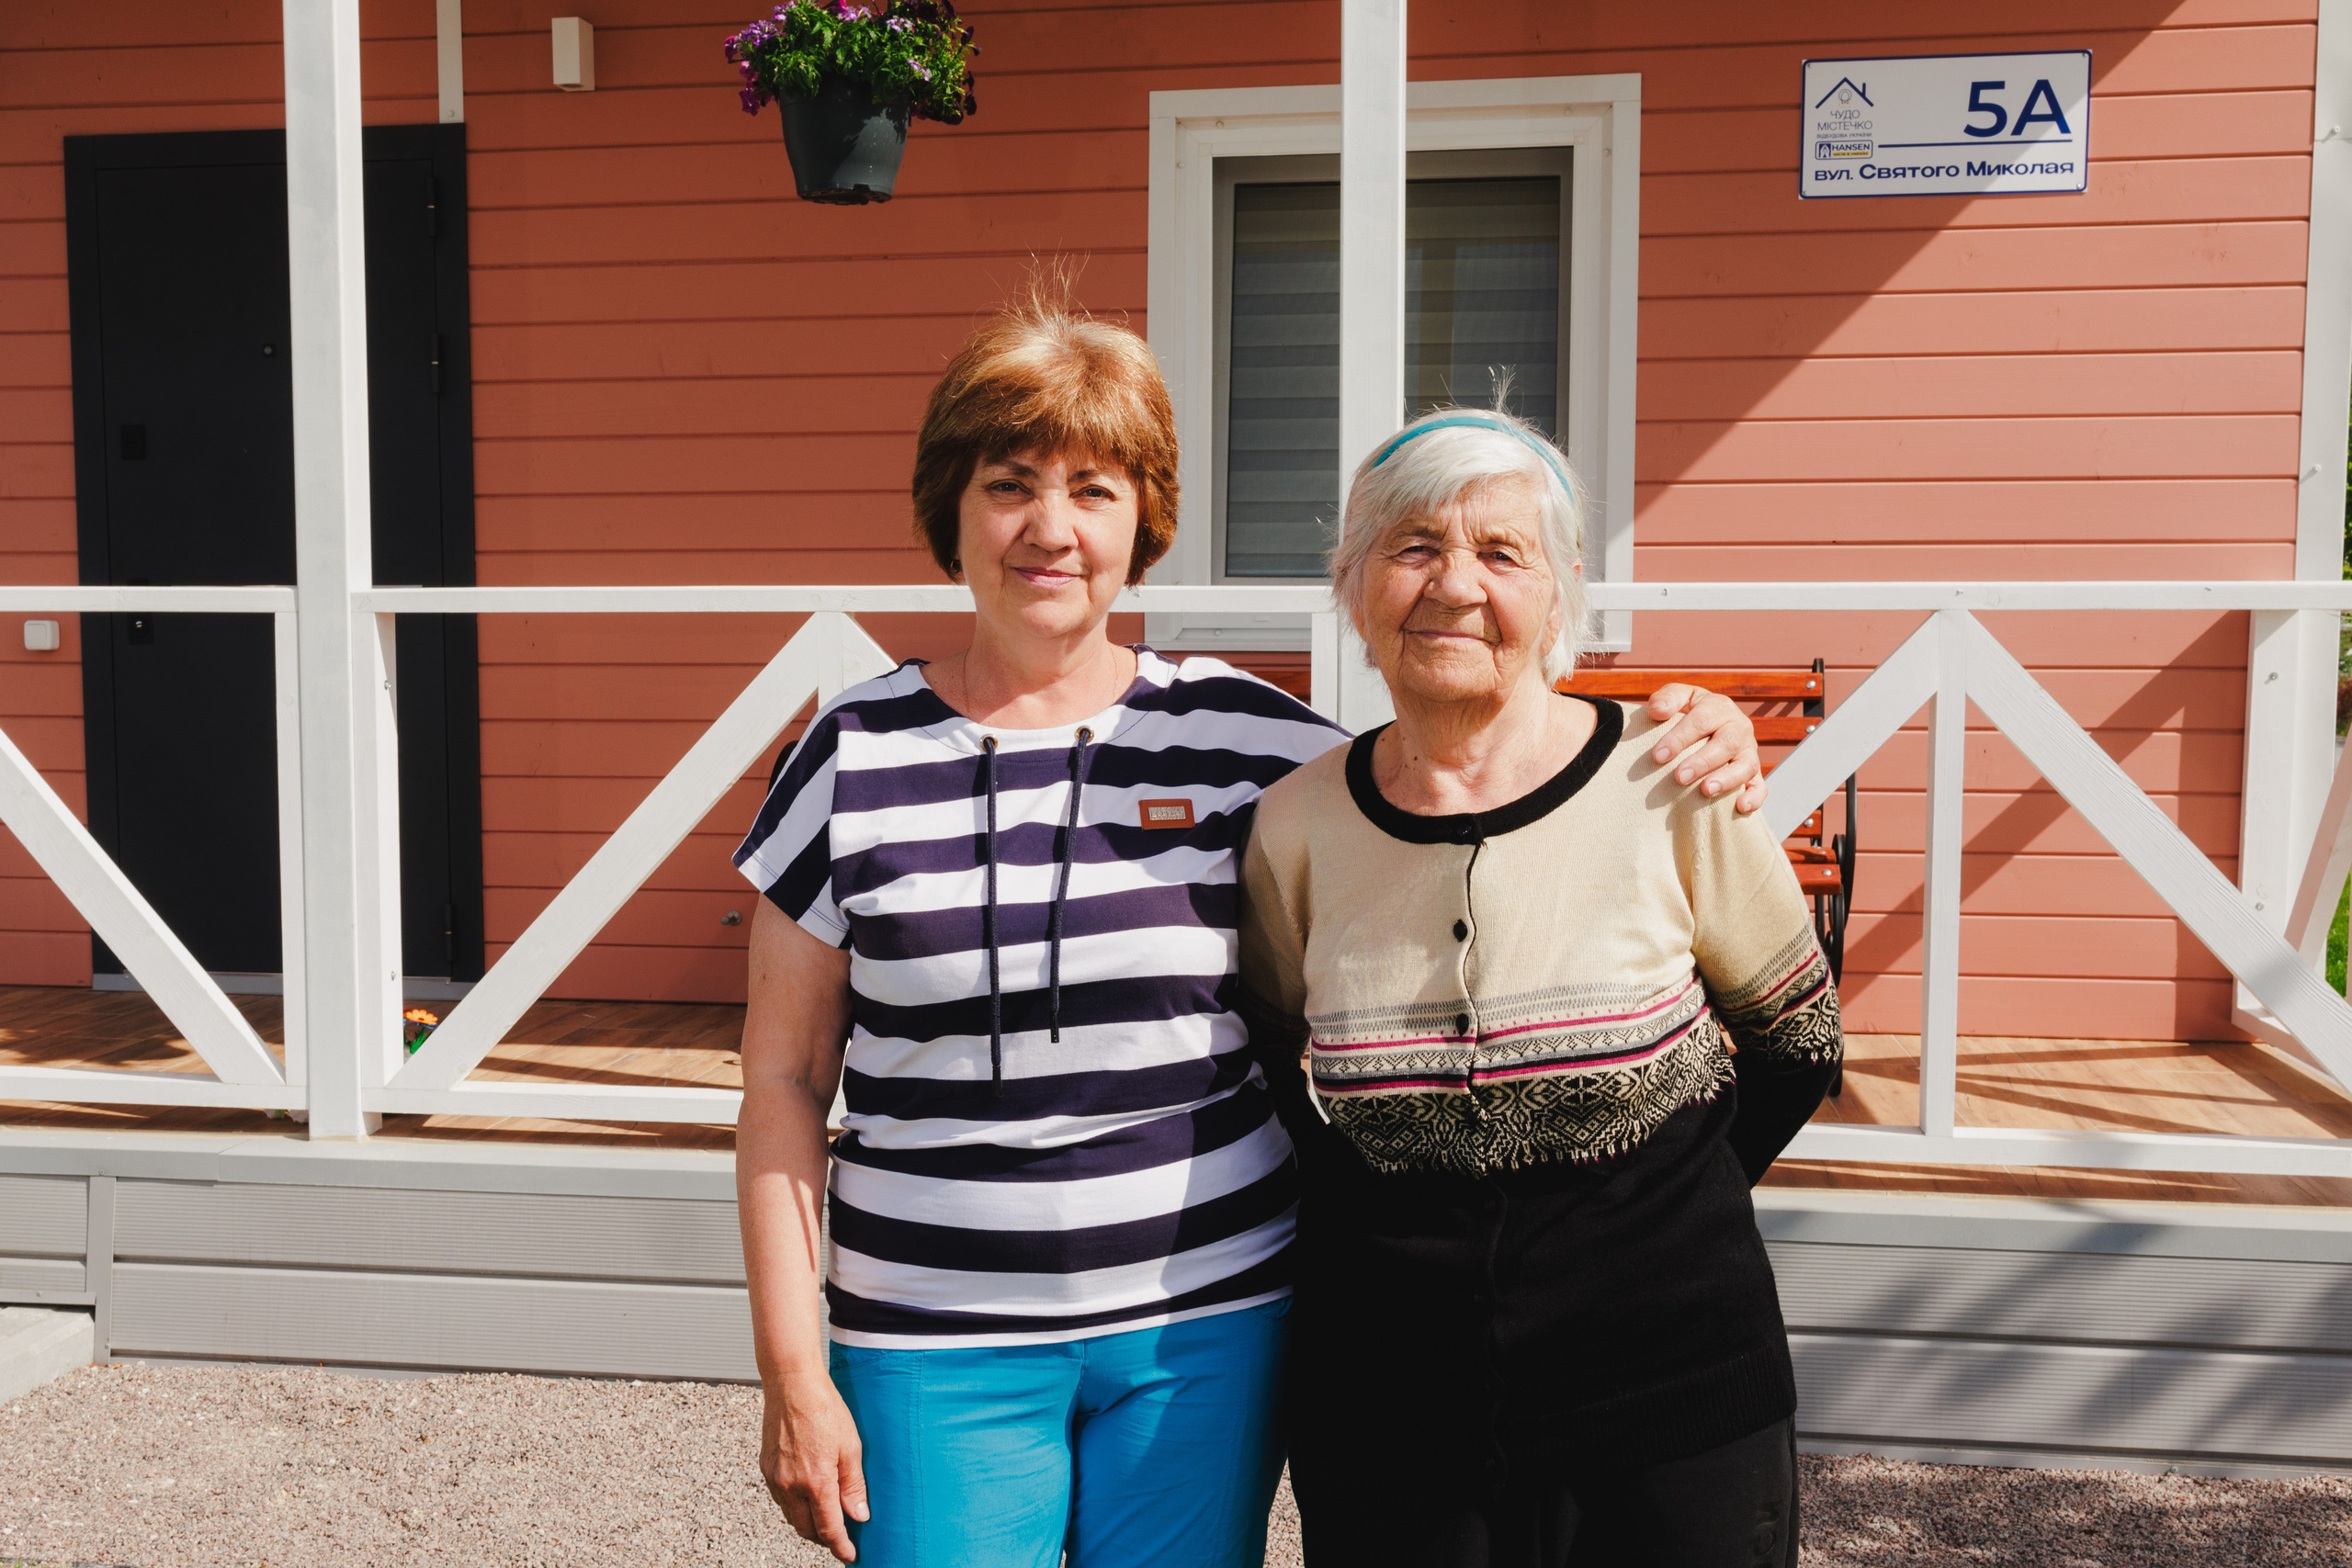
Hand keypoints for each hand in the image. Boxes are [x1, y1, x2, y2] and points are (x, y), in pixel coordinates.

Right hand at [760, 1373, 869, 1560]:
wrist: (791, 1384)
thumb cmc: (824, 1409)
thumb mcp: (851, 1447)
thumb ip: (854, 1485)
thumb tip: (859, 1515)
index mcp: (816, 1482)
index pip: (828, 1529)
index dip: (840, 1547)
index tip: (850, 1556)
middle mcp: (791, 1486)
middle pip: (807, 1529)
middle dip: (824, 1538)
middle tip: (841, 1536)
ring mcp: (775, 1478)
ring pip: (791, 1517)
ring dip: (808, 1522)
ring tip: (827, 1515)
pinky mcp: (766, 1468)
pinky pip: (781, 1499)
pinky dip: (795, 1505)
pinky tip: (808, 1495)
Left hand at [1645, 684, 1767, 813]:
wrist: (1709, 724)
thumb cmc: (1689, 712)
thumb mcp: (1680, 698)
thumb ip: (1667, 698)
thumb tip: (1657, 710)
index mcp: (1719, 707)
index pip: (1701, 720)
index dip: (1680, 738)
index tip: (1658, 756)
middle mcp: (1739, 728)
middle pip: (1727, 743)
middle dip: (1703, 761)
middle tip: (1680, 777)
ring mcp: (1748, 751)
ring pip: (1746, 765)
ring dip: (1727, 779)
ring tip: (1706, 791)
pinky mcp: (1754, 773)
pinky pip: (1760, 786)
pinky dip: (1754, 797)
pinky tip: (1740, 807)